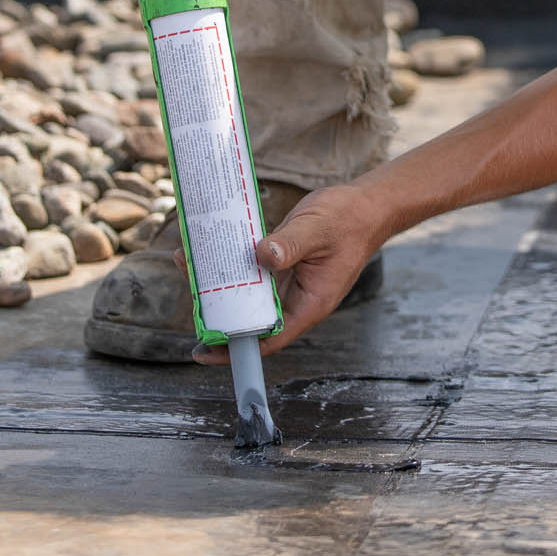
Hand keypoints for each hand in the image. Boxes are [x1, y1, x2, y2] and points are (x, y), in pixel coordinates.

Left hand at [192, 183, 382, 361]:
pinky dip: (233, 264)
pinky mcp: (282, 263)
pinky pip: (254, 270)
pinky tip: (211, 251)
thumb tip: (260, 255)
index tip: (203, 351)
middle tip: (190, 297)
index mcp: (309, 303)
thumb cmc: (349, 219)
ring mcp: (289, 281)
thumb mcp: (317, 230)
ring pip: (250, 293)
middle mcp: (296, 298)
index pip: (268, 338)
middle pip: (253, 318)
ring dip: (222, 284)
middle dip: (220, 312)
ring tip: (189, 265)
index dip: (235, 348)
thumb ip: (288, 244)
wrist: (367, 204)